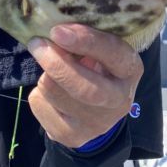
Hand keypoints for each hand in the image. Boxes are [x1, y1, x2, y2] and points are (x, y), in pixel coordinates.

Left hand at [27, 24, 142, 148]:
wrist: (98, 110)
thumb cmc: (97, 63)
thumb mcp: (101, 47)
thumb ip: (85, 37)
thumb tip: (56, 29)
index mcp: (130, 69)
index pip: (113, 54)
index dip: (85, 41)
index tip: (57, 31)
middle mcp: (119, 101)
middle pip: (84, 87)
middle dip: (56, 63)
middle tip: (36, 44)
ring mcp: (96, 124)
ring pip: (55, 93)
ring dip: (44, 74)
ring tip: (48, 67)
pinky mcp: (72, 137)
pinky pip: (40, 106)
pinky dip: (39, 93)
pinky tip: (51, 91)